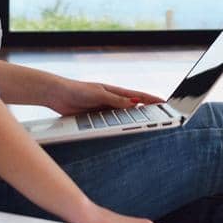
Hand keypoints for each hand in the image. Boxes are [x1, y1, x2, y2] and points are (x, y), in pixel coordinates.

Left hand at [44, 74, 163, 117]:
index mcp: (114, 92)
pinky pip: (110, 125)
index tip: (164, 103)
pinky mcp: (95, 118)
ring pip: (122, 118)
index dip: (151, 99)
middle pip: (132, 108)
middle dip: (146, 112)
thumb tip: (133, 103)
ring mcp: (104, 110)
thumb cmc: (77, 89)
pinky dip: (117, 128)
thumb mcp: (99, 93)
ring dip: (132, 122)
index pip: (137, 96)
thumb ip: (115, 100)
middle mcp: (111, 100)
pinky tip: (122, 133)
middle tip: (159, 118)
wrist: (58, 95)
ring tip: (145, 128)